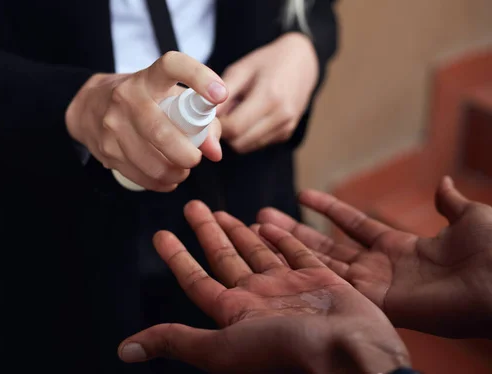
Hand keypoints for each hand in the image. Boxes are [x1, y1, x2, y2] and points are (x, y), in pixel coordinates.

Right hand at [65, 52, 226, 191]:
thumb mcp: (169, 97)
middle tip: (195, 159)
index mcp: (148, 78)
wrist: (90, 106)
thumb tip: (214, 151)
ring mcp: (113, 124)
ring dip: (174, 173)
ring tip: (182, 170)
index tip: (220, 95)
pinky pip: (138, 175)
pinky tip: (167, 179)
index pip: (172, 66)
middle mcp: (127, 97)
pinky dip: (159, 183)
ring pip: (150, 161)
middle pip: (161, 132)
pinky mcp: (106, 149)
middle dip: (186, 154)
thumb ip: (201, 119)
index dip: (199, 77)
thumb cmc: (142, 101)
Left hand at [118, 201, 409, 372]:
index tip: (160, 234)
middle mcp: (259, 299)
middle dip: (207, 232)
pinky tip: (268, 223)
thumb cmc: (286, 352)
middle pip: (225, 258)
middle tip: (192, 206)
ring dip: (240, 231)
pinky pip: (296, 252)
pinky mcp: (320, 280)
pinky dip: (282, 238)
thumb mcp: (221, 347)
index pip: (196, 279)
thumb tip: (125, 350)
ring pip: (257, 252)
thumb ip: (177, 340)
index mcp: (234, 314)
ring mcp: (290, 288)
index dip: (176, 257)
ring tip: (223, 212)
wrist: (351, 353)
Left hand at [218, 32, 317, 153]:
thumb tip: (202, 114)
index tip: (208, 114)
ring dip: (234, 135)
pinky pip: (257, 143)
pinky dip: (247, 135)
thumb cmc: (268, 62)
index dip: (216, 124)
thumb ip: (222, 93)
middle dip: (224, 131)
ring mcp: (286, 127)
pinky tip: (249, 116)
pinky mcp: (286, 134)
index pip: (234, 127)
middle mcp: (281, 116)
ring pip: (246, 146)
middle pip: (239, 141)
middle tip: (221, 112)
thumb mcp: (242, 69)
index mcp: (270, 96)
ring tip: (236, 111)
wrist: (303, 61)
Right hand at [257, 176, 491, 337]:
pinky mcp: (374, 300)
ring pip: (321, 262)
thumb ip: (449, 202)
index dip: (329, 209)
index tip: (303, 194)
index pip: (354, 224)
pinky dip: (306, 265)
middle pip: (327, 246)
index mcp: (401, 247)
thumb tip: (444, 183)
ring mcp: (374, 285)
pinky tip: (280, 252)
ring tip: (260, 227)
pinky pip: (334, 280)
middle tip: (264, 216)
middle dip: (296, 231)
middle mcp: (380, 267)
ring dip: (291, 246)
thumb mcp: (470, 217)